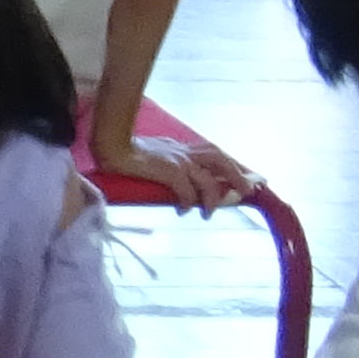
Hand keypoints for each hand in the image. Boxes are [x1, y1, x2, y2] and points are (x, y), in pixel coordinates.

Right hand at [100, 128, 255, 210]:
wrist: (109, 146)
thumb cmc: (124, 151)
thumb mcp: (153, 154)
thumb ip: (167, 163)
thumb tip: (175, 183)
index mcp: (179, 147)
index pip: (213, 153)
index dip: (233, 165)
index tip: (248, 176)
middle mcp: (182, 151)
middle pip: (219, 159)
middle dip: (237, 175)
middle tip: (248, 191)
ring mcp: (177, 159)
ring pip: (207, 178)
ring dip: (213, 197)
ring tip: (210, 212)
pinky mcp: (168, 169)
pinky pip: (186, 189)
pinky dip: (188, 201)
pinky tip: (184, 210)